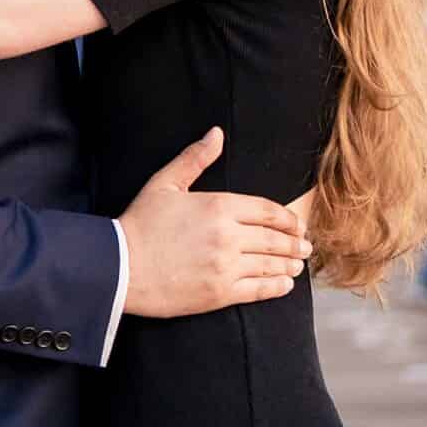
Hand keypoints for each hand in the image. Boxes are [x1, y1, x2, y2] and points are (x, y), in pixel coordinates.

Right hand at [117, 127, 311, 317]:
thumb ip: (194, 159)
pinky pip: (261, 289)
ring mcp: (227, 266)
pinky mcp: (222, 293)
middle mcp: (229, 236)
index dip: (288, 218)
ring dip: (291, 263)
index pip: (268, 210)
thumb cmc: (140, 223)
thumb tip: (217, 133)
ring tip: (297, 264)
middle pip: (276, 239)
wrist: (120, 266)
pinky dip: (278, 286)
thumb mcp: (164, 183)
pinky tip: (284, 283)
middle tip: (305, 246)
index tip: (296, 224)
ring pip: (273, 264)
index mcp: (218, 206)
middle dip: (295, 242)